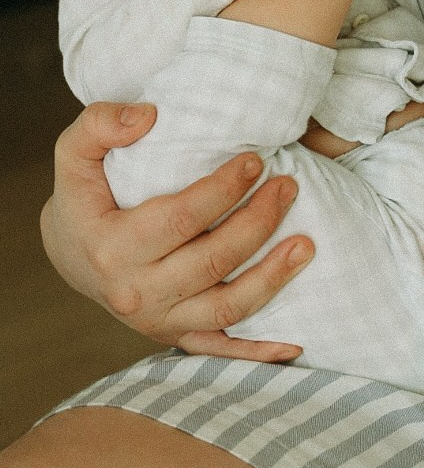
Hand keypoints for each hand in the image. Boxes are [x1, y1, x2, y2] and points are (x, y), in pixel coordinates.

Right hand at [41, 100, 315, 360]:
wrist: (72, 252)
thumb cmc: (83, 195)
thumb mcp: (75, 152)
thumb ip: (101, 123)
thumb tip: (147, 117)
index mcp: (111, 247)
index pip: (181, 219)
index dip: (224, 190)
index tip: (255, 161)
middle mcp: (135, 293)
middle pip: (211, 262)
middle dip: (259, 223)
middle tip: (288, 186)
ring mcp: (157, 321)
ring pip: (225, 308)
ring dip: (272, 278)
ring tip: (307, 244)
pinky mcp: (174, 336)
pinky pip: (221, 349)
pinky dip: (257, 351)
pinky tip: (293, 343)